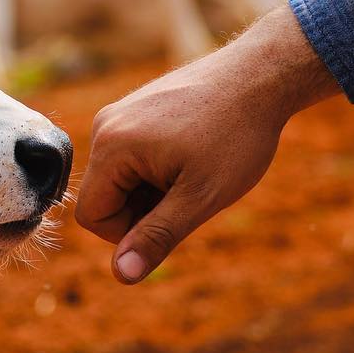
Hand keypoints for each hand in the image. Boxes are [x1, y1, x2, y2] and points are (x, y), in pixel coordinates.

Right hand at [75, 6, 339, 282]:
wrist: (261, 76)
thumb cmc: (235, 137)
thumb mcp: (200, 197)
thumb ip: (156, 237)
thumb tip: (121, 276)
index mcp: (111, 145)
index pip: (91, 216)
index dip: (129, 233)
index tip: (175, 217)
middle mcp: (106, 124)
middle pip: (104, 196)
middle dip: (144, 208)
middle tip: (193, 193)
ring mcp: (121, 112)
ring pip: (121, 178)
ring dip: (153, 190)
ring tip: (197, 171)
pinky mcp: (137, 107)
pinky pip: (132, 156)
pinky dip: (158, 168)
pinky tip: (195, 154)